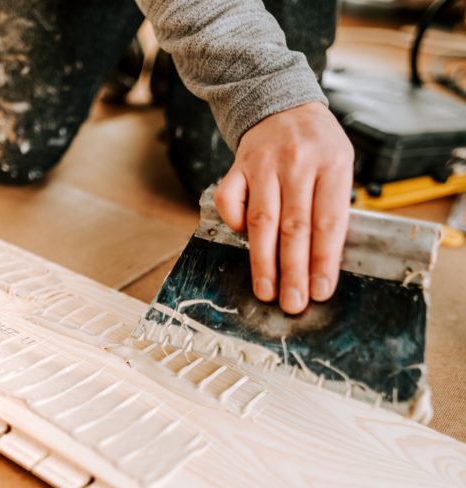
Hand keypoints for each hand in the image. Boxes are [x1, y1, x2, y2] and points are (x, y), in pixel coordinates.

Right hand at [214, 102, 353, 314]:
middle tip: (292, 303)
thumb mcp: (339, 166)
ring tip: (266, 291)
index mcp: (332, 164)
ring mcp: (264, 164)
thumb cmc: (315, 145)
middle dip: (293, 271)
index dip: (323, 260)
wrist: (280, 104)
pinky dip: (233, 223)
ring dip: (263, 261)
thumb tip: (318, 264)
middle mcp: (297, 163)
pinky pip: (229, 201)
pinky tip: (242, 240)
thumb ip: (331, 207)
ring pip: (262, 221)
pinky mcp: (237, 166)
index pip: (328, 222)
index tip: (320, 291)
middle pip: (294, 227)